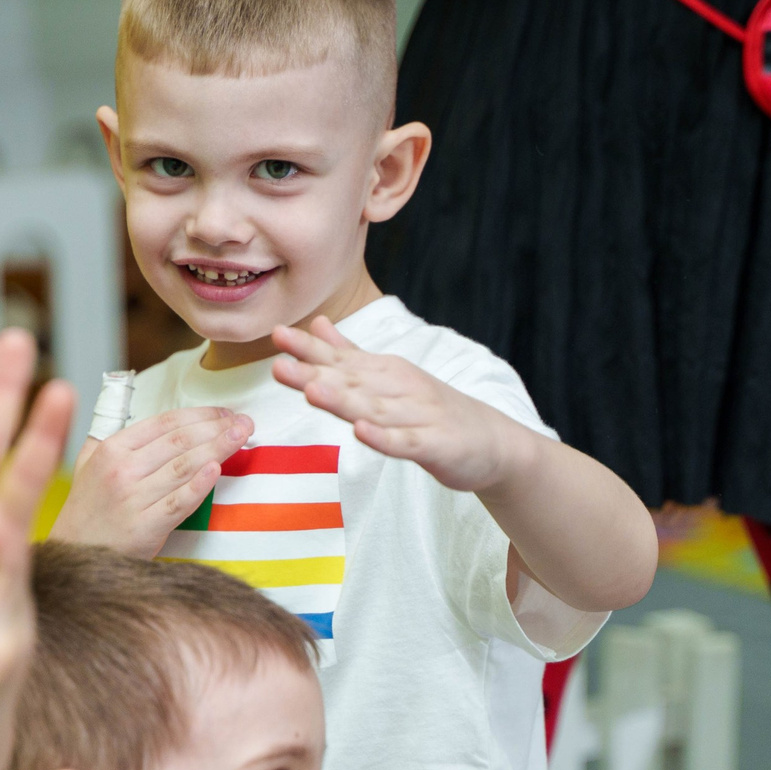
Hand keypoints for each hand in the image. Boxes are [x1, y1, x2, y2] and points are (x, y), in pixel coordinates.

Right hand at [49, 405, 251, 554]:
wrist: (73, 553)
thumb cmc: (86, 509)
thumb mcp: (87, 462)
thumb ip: (109, 431)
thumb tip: (124, 394)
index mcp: (112, 449)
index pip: (165, 422)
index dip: (200, 414)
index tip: (225, 412)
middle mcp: (122, 470)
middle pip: (179, 441)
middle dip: (217, 428)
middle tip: (245, 423)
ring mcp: (133, 499)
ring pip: (184, 467)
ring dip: (218, 449)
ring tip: (242, 437)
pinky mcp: (144, 528)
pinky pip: (178, 503)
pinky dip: (199, 486)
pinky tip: (217, 471)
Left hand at [270, 317, 525, 493]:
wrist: (494, 441)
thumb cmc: (433, 410)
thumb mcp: (389, 377)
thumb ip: (350, 353)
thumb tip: (317, 324)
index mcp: (385, 372)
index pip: (341, 358)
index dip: (309, 349)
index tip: (276, 334)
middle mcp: (400, 389)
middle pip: (352, 381)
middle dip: (315, 373)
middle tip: (279, 365)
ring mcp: (418, 416)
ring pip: (375, 408)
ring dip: (344, 400)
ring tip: (313, 392)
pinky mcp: (434, 446)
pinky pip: (406, 443)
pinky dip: (384, 438)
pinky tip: (362, 432)